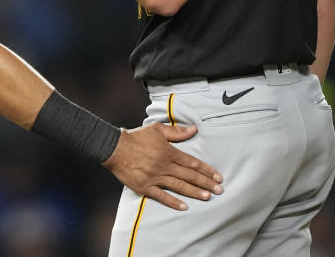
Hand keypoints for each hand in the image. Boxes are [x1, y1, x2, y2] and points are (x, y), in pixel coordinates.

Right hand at [102, 123, 222, 210]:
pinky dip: (173, 202)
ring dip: (194, 192)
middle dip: (206, 183)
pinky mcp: (145, 187)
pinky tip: (184, 207)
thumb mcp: (157, 129)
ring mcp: (155, 177)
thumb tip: (194, 129)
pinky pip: (161, 196)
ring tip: (207, 197)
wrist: (114, 148)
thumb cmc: (136, 137)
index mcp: (168, 152)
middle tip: (219, 190)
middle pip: (189, 175)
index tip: (218, 177)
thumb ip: (177, 131)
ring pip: (179, 186)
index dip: (206, 170)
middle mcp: (164, 166)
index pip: (192, 162)